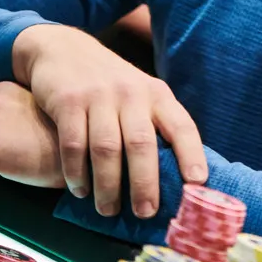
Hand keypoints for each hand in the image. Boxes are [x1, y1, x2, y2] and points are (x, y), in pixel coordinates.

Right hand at [12, 24, 206, 218]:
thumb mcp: (139, 94)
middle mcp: (131, 93)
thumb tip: (175, 177)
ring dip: (108, 185)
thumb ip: (155, 125)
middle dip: (145, 182)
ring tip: (108, 210)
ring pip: (107, 148)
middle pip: (142, 143)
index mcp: (157, 94)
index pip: (181, 126)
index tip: (198, 183)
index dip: (192, 154)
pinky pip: (74, 144)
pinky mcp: (69, 101)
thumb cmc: (110, 84)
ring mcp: (99, 95)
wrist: (63, 49)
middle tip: (146, 212)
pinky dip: (76, 172)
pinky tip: (79, 190)